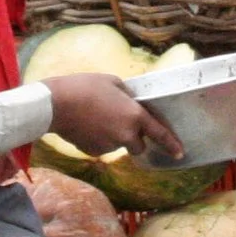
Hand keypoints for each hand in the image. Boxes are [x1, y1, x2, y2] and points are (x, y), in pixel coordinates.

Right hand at [43, 72, 184, 160]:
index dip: (171, 145)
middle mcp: (126, 135)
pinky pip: (102, 147)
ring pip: (118, 145)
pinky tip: (86, 125)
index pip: (160, 134)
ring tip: (96, 117)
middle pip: (139, 146)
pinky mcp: (93, 151)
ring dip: (114, 136)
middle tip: (121, 123)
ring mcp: (109, 145)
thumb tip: (132, 101)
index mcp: (135, 116)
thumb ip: (128, 95)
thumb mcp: (113, 82)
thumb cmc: (85, 87)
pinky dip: (98, 139)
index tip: (180, 154)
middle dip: (134, 139)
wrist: (55, 105)